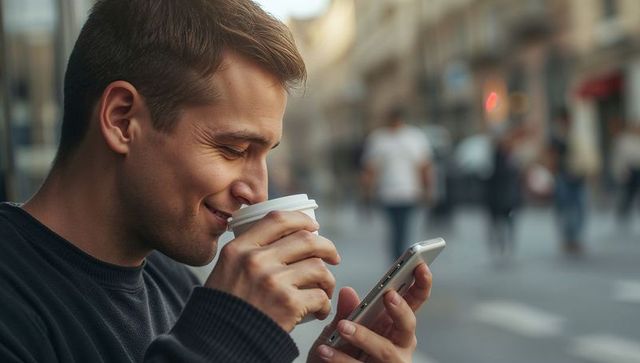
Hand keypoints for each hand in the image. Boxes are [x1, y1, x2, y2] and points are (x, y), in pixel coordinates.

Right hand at [204, 211, 339, 330]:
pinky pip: (320, 296)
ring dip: (328, 279)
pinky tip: (319, 310)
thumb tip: (284, 238)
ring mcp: (273, 281)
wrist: (217, 344)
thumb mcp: (226, 270)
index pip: (278, 219)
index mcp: (239, 249)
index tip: (314, 226)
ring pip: (318, 268)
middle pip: (306, 240)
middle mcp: (255, 260)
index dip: (302, 219)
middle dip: (327, 247)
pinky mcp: (288, 304)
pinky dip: (324, 304)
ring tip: (324, 289)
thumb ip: (247, 253)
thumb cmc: (224, 309)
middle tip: (333, 257)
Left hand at [308, 263, 431, 361]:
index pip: (413, 302)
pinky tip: (325, 349)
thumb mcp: (341, 327)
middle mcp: (399, 345)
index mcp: (395, 325)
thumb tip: (348, 291)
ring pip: (386, 350)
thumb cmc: (341, 350)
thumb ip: (347, 312)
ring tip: (343, 326)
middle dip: (401, 310)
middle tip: (388, 295)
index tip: (420, 265)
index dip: (421, 284)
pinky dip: (341, 359)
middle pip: (408, 326)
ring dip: (365, 336)